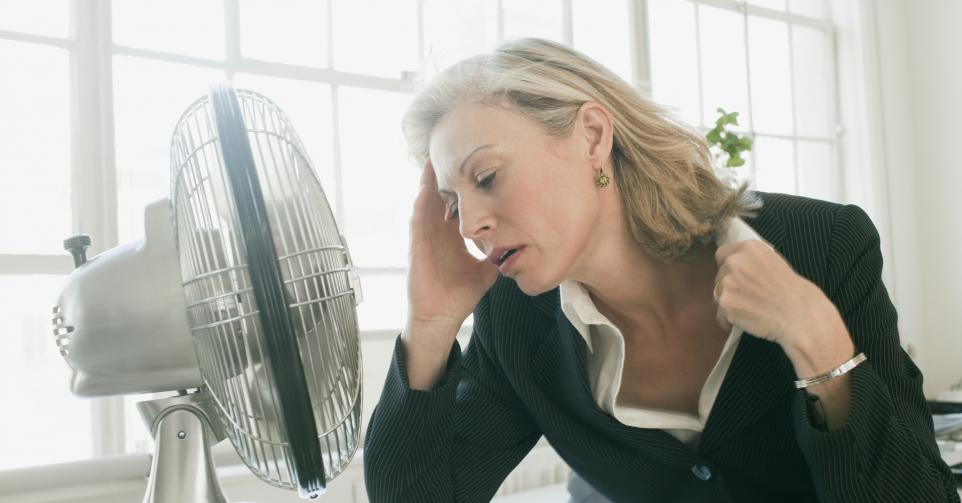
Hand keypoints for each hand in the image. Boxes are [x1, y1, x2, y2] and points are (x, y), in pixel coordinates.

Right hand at [406, 160, 498, 335]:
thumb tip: (519, 248)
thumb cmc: (458, 296)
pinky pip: (416, 222)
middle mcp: (436, 234)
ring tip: (432, 159)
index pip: (456, 205)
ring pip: (425, 204)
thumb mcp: (485, 272)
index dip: (461, 187)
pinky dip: (420, 206)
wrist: (441, 318)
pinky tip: (424, 190)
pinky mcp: (416, 249)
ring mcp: (424, 239)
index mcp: (451, 237)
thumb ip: (498, 257)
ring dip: (427, 183)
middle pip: (439, 197)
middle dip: (442, 175)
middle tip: (448, 149)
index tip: (470, 166)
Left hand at [712, 241, 853, 374]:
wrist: (799, 314)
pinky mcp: (725, 303)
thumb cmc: (792, 291)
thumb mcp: (774, 262)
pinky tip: (747, 320)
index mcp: (749, 248)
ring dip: (729, 302)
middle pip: (719, 274)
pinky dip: (729, 320)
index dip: (728, 266)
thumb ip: (751, 261)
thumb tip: (734, 266)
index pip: (723, 253)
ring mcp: (728, 282)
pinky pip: (720, 314)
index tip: (737, 276)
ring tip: (750, 309)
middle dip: (729, 285)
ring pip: (718, 294)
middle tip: (748, 296)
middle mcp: (735, 262)